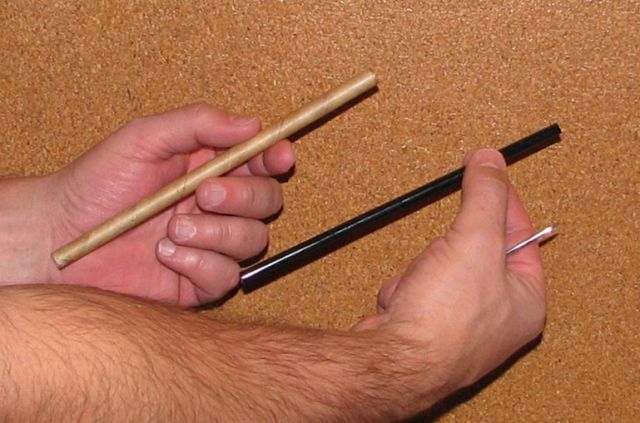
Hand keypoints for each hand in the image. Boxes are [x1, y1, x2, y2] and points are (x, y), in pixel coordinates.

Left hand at [39, 103, 293, 305]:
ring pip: (253, 241)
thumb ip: (196, 123)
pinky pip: (227, 276)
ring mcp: (211, 244)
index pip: (261, 163)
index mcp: (209, 169)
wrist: (58, 239)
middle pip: (268, 201)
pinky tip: (166, 255)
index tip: (279, 156)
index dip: (277, 158)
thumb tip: (251, 124)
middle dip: (243, 197)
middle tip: (203, 194)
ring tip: (172, 228)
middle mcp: (217, 206)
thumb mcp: (143, 139)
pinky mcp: (199, 281)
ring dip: (217, 233)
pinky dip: (200, 264)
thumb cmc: (97, 184)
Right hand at [353, 149, 545, 392]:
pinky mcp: (427, 327)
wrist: (396, 359)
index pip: (523, 233)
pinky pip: (418, 288)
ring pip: (443, 267)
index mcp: (527, 299)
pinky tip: (406, 300)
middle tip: (449, 241)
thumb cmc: (446, 317)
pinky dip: (407, 287)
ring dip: (426, 264)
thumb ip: (485, 195)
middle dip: (453, 242)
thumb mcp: (475, 239)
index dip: (504, 199)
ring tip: (424, 279)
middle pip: (479, 250)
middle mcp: (499, 315)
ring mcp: (462, 323)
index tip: (489, 173)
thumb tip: (490, 161)